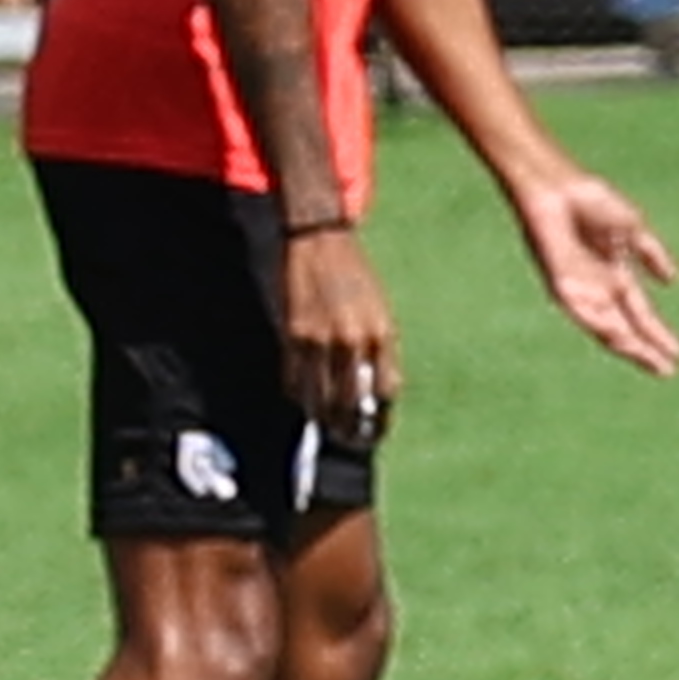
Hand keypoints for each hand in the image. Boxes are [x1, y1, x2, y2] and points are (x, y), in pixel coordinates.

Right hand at [275, 223, 395, 436]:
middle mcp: (353, 340)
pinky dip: (299, 395)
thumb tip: (372, 393)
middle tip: (347, 439)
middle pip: (352, 403)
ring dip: (322, 417)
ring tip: (324, 426)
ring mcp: (321, 340)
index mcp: (381, 333)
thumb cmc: (354, 276)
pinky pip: (295, 380)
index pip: (385, 392)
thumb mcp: (379, 311)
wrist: (320, 240)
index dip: (379, 420)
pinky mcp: (293, 336)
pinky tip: (303, 398)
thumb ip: (377, 350)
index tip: (375, 434)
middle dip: (350, 428)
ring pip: (320, 398)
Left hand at [515, 166, 678, 376]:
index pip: (639, 314)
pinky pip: (579, 309)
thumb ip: (651, 254)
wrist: (558, 187)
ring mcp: (578, 287)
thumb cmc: (590, 201)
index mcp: (615, 276)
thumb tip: (672, 281)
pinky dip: (596, 322)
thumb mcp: (633, 228)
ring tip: (647, 360)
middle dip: (645, 349)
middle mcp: (597, 287)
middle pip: (624, 327)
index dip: (658, 334)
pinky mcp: (559, 282)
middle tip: (667, 371)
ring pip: (604, 325)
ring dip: (626, 344)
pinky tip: (614, 335)